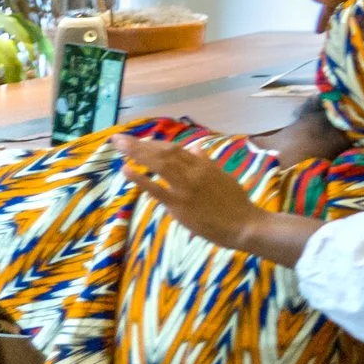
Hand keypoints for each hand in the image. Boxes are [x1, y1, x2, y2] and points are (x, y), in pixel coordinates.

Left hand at [117, 135, 268, 251]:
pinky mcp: (179, 205)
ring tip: (119, 145)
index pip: (176, 149)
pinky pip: (156, 189)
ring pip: (158, 164)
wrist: (244, 225)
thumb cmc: (237, 203)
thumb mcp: (223, 177)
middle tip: (119, 139)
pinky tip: (126, 169)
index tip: (141, 141)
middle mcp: (193, 172)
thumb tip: (195, 148)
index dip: (155, 143)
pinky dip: (139, 178)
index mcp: (204, 165)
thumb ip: (207, 163)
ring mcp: (185, 188)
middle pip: (163, 152)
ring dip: (136, 152)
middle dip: (139, 144)